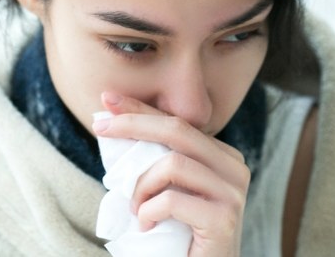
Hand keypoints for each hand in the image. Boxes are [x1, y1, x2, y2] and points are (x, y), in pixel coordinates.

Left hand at [93, 92, 249, 256]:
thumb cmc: (180, 235)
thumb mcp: (166, 189)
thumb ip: (153, 159)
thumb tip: (110, 119)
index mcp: (223, 156)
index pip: (178, 122)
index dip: (141, 109)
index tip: (107, 99)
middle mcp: (235, 168)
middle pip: (178, 130)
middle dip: (133, 124)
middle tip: (100, 128)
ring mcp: (233, 193)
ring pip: (172, 164)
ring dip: (141, 186)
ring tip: (135, 209)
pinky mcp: (225, 219)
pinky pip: (171, 200)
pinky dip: (148, 211)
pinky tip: (146, 226)